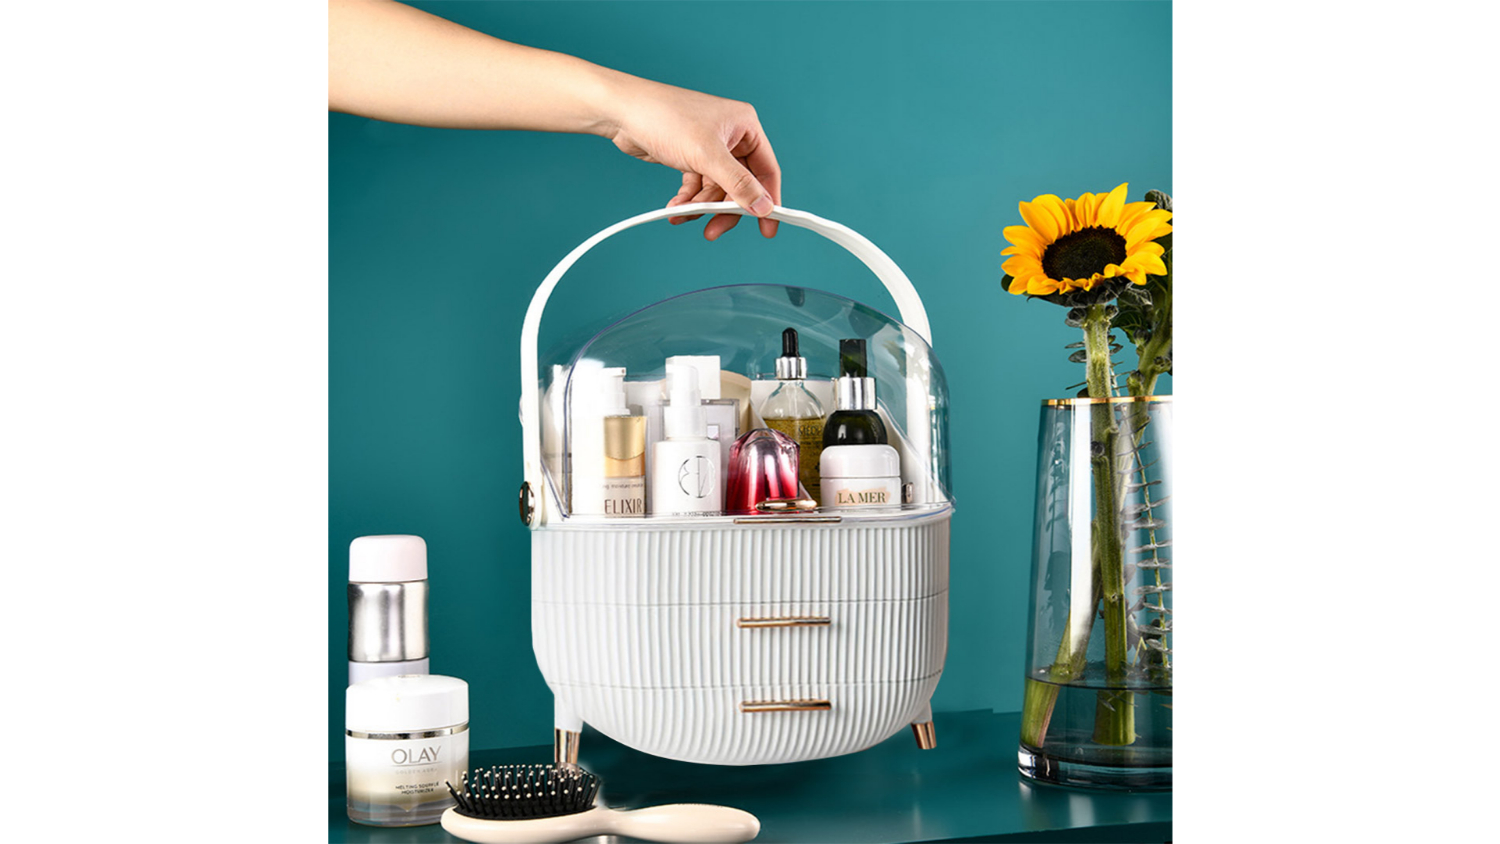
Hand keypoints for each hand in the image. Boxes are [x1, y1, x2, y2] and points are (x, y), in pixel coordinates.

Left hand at [603, 78, 780, 239]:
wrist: (621, 112)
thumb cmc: (664, 118)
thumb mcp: (706, 155)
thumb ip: (738, 184)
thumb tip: (763, 207)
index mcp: (745, 126)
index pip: (767, 170)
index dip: (768, 201)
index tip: (767, 229)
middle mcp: (731, 135)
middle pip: (740, 184)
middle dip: (725, 208)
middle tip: (713, 230)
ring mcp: (709, 146)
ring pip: (716, 189)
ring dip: (701, 206)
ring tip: (683, 215)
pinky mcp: (690, 155)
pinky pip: (697, 186)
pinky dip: (688, 199)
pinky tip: (675, 208)